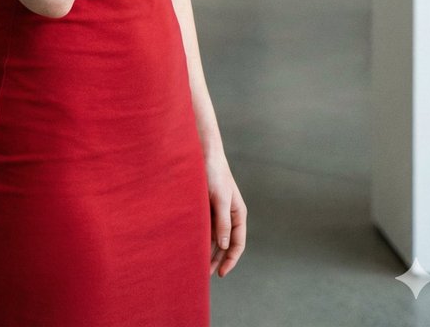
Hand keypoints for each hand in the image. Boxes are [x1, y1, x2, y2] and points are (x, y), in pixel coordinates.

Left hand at [206, 151, 246, 277]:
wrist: (203, 153)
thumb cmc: (214, 173)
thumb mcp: (220, 198)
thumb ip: (223, 222)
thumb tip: (223, 246)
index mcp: (238, 213)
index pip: (237, 243)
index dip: (230, 260)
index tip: (220, 273)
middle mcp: (229, 215)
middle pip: (226, 244)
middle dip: (217, 259)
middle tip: (205, 275)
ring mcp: (217, 212)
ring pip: (214, 237)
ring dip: (208, 250)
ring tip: (196, 265)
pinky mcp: (206, 207)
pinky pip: (205, 227)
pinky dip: (200, 238)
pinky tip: (191, 246)